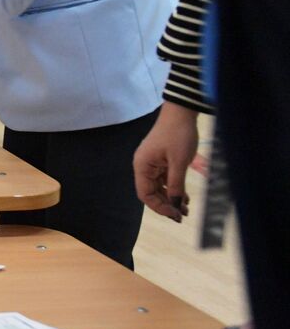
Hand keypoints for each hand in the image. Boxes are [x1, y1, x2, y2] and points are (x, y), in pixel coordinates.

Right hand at [132, 101, 198, 220]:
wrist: (181, 113)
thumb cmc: (178, 135)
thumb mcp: (179, 162)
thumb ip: (176, 185)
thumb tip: (176, 205)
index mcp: (142, 166)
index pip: (145, 194)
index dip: (159, 207)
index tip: (175, 215)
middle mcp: (144, 166)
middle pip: (151, 192)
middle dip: (166, 204)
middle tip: (182, 215)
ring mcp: (152, 163)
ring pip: (159, 187)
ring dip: (171, 198)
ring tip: (186, 208)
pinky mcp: (161, 160)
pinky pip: (165, 179)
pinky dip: (174, 188)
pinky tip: (185, 196)